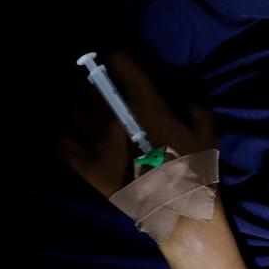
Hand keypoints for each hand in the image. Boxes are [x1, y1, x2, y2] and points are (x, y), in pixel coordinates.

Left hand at [57, 52, 216, 197]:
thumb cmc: (195, 171)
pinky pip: (61, 144)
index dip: (114, 56)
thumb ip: (196, 108)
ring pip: (72, 111)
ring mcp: (97, 143)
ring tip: (84, 115)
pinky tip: (73, 140)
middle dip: (91, 84)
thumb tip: (184, 95)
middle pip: (87, 84)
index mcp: (145, 105)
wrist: (178, 212)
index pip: (118, 61)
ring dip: (78, 111)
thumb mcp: (207, 135)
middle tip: (97, 90)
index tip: (114, 61)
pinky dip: (65, 139)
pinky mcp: (86, 167)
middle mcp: (115, 117)